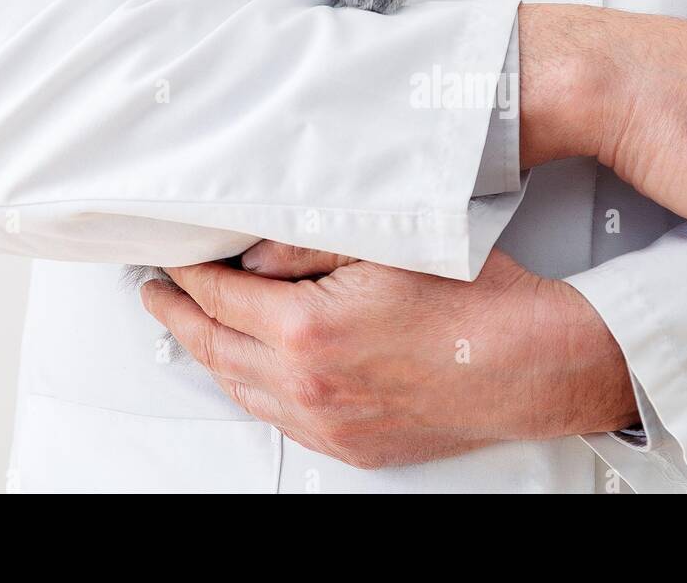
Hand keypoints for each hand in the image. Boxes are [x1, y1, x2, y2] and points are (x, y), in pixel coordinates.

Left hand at [140, 245, 635, 469]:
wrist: (531, 362)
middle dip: (179, 318)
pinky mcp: (352, 444)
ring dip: (209, 356)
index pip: (220, 298)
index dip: (188, 275)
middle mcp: (308, 386)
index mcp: (308, 331)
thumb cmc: (475, 301)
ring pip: (241, 390)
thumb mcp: (386, 244)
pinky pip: (278, 418)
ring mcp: (329, 422)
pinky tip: (249, 372)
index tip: (171, 258)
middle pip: (216, 349)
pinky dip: (250, 390)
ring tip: (191, 331)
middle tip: (155, 294)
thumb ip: (307, 243)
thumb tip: (253, 251)